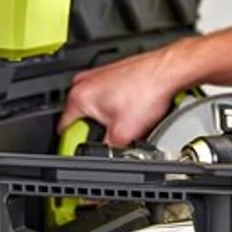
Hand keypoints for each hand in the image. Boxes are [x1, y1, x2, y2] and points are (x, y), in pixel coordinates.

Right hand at [57, 42, 191, 145]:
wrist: (169, 71)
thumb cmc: (148, 90)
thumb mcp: (122, 134)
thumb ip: (106, 151)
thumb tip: (102, 160)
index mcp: (78, 96)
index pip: (62, 128)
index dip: (72, 145)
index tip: (81, 151)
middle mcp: (84, 83)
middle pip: (82, 119)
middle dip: (96, 131)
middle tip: (113, 135)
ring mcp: (99, 76)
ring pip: (97, 108)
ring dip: (109, 119)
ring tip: (127, 120)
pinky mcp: (113, 75)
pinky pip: (109, 98)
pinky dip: (118, 107)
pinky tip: (133, 109)